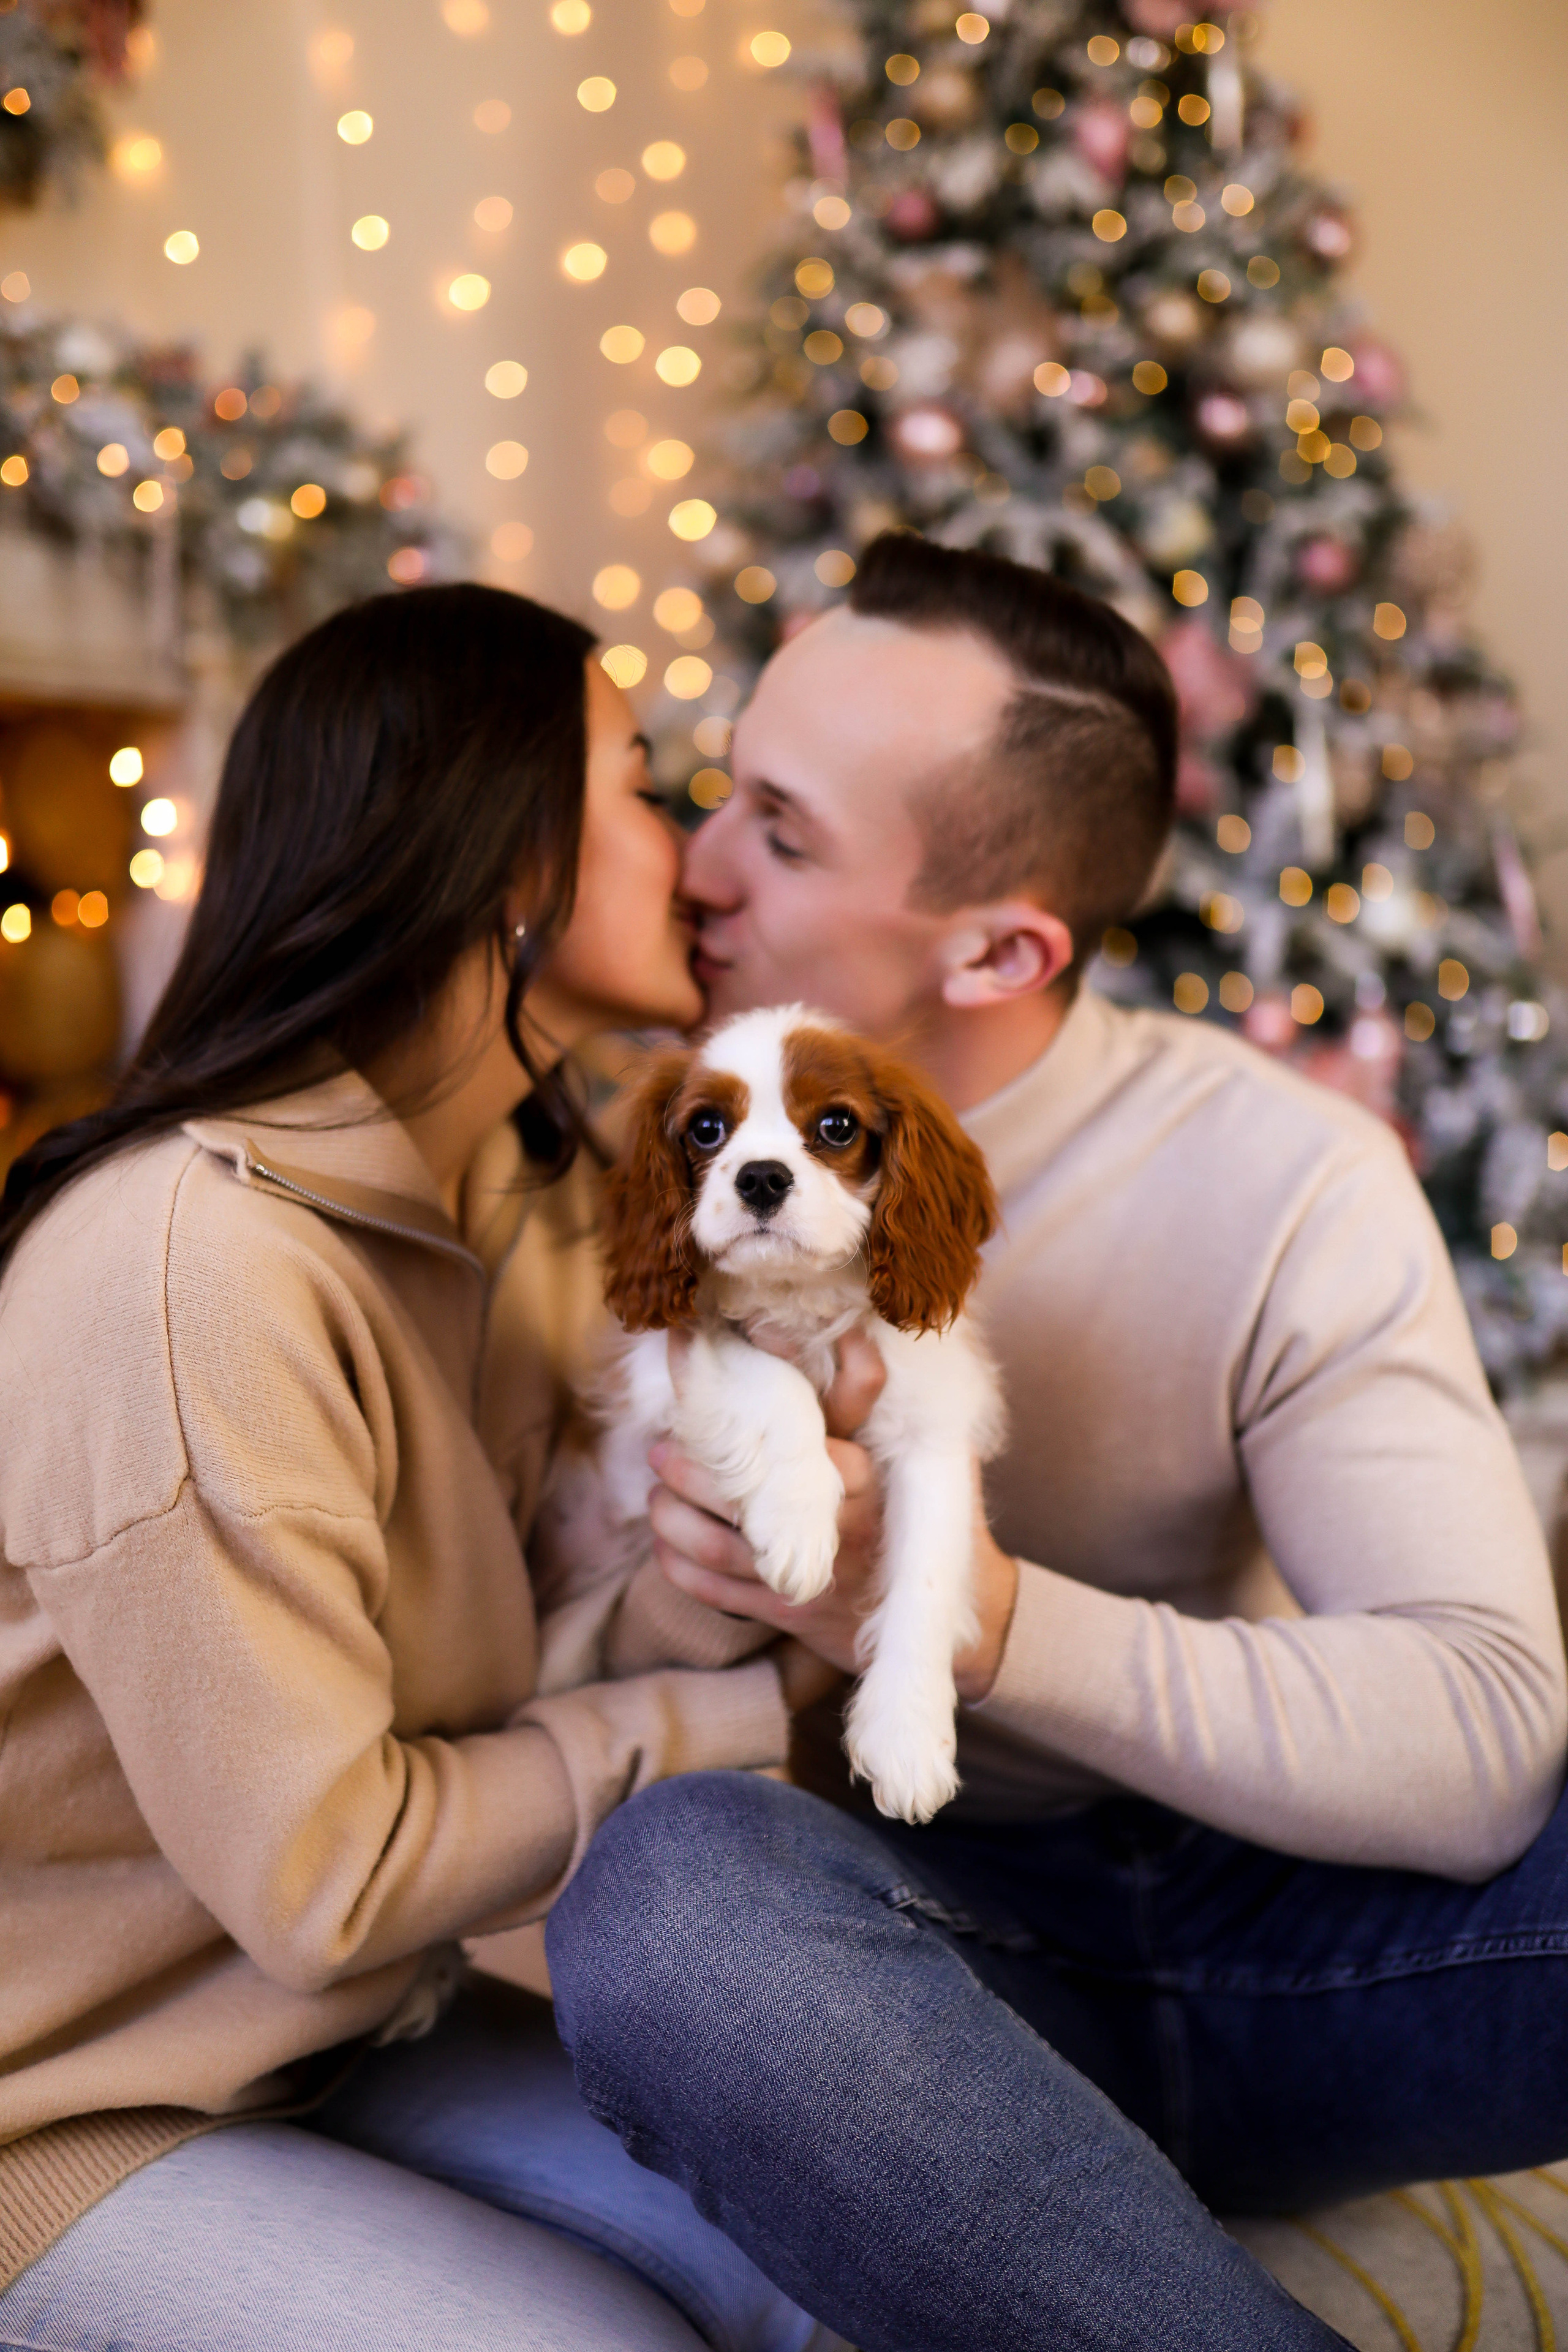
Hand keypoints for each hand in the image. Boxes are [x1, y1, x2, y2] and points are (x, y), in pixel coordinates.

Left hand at [649, 1331, 886, 1704]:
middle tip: (660, 1450)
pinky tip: (667, 1546)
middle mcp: (835, 1522)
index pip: (798, 1431)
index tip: (703, 1372)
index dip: (745, 1403)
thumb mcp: (907, 1446)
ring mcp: (813, 1573)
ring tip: (656, 1497)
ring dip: (672, 1520)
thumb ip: (869, 1394)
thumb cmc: (912, 1507)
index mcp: (862, 1472)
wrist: (954, 1606)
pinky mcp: (793, 1613)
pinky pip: (718, 1592)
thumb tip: (847, 1331)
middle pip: (741, 1495)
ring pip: (718, 1546)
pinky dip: (681, 1568)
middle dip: (686, 1471)